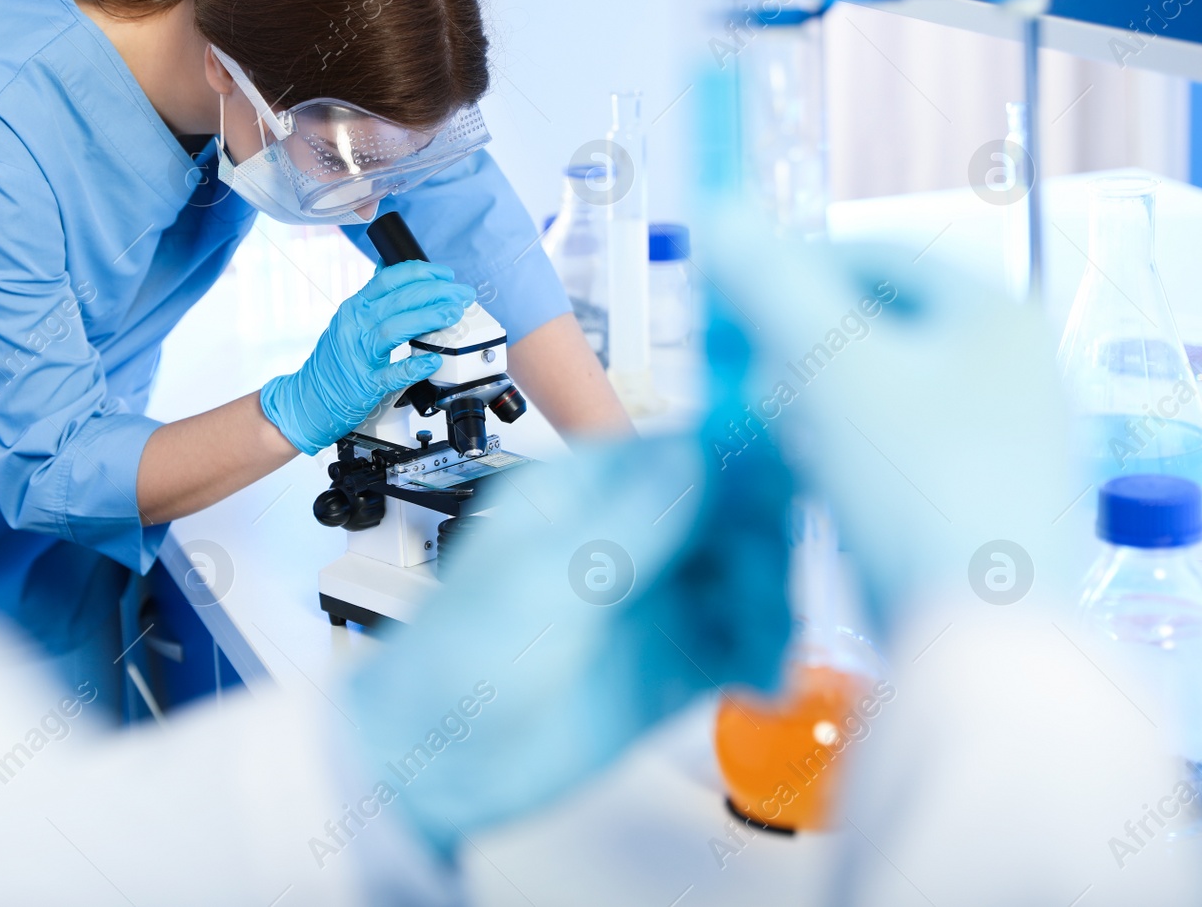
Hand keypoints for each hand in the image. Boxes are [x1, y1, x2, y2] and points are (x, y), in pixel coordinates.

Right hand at [261, 261, 474, 454]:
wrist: (308, 398)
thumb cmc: (333, 362)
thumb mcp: (348, 321)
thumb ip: (370, 297)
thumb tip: (387, 266)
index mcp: (354, 308)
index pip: (388, 279)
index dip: (421, 273)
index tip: (445, 275)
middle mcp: (355, 326)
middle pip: (398, 300)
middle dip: (436, 292)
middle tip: (460, 294)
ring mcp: (359, 355)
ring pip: (395, 328)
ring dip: (428, 319)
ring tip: (452, 314)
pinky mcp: (365, 384)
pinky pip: (392, 374)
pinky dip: (414, 366)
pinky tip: (433, 360)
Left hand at [344, 310, 793, 857]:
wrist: (437, 767)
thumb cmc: (458, 661)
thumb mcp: (544, 583)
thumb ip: (632, 523)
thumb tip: (704, 454)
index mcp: (586, 493)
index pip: (684, 452)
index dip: (742, 463)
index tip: (784, 487)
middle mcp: (630, 537)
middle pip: (731, 513)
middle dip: (763, 541)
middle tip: (772, 581)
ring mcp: (655, 600)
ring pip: (745, 578)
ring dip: (770, 603)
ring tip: (762, 643)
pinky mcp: (674, 664)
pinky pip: (740, 644)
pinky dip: (762, 657)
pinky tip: (761, 681)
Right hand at [696, 203, 1078, 623]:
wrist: (978, 637)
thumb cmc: (913, 483)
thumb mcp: (828, 363)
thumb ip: (769, 281)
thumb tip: (718, 209)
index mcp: (992, 314)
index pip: (871, 255)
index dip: (788, 267)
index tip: (724, 302)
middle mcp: (1011, 369)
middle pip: (874, 325)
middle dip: (794, 345)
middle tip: (737, 378)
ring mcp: (1002, 441)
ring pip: (879, 393)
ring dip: (809, 403)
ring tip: (763, 434)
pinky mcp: (978, 505)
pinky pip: (893, 454)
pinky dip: (841, 454)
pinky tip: (805, 484)